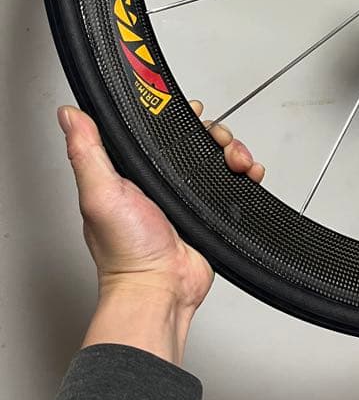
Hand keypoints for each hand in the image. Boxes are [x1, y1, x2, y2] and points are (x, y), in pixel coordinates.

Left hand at [57, 102, 264, 363]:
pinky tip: (248, 174)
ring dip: (233, 150)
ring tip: (236, 160)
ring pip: (218, 157)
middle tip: (217, 140)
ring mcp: (187, 197)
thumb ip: (86, 152)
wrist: (160, 290)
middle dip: (213, 132)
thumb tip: (70, 116)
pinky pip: (235, 184)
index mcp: (132, 171)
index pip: (158, 129)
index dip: (175, 115)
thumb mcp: (99, 194)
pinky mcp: (210, 213)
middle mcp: (160, 182)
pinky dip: (247, 174)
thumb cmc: (124, 253)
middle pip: (195, 139)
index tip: (189, 109)